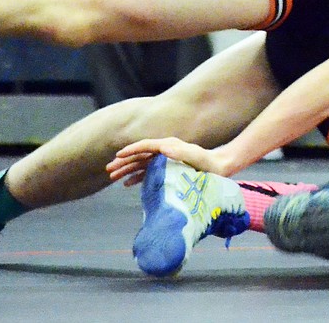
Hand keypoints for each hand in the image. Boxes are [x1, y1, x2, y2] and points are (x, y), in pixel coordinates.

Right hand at [105, 137, 230, 185]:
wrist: (220, 167)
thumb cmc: (210, 163)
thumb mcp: (197, 157)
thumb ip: (181, 152)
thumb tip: (162, 148)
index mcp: (169, 145)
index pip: (145, 146)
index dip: (131, 150)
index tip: (117, 156)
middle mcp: (165, 150)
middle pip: (139, 155)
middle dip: (123, 162)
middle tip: (109, 170)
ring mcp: (165, 159)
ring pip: (141, 164)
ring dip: (127, 170)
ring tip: (112, 178)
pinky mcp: (167, 168)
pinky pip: (148, 172)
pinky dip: (137, 177)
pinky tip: (127, 184)